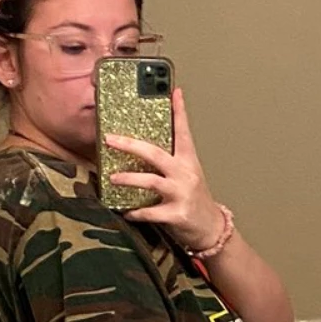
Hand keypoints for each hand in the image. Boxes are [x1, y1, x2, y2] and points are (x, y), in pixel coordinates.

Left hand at [105, 85, 221, 250]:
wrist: (211, 229)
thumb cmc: (195, 200)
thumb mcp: (187, 175)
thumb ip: (170, 161)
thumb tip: (142, 149)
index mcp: (188, 161)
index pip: (183, 132)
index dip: (179, 111)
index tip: (174, 92)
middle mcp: (185, 174)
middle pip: (155, 154)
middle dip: (130, 145)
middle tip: (109, 139)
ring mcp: (181, 194)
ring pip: (151, 181)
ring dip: (129, 179)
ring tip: (112, 178)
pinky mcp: (176, 215)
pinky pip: (150, 212)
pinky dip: (136, 212)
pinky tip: (126, 212)